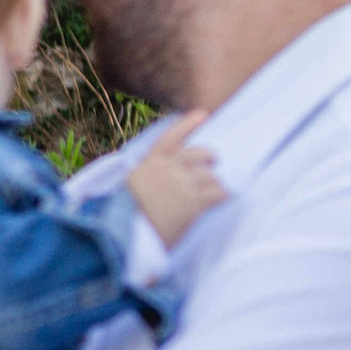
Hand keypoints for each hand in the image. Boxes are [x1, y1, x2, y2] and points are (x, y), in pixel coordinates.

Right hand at [126, 111, 225, 246]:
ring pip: (210, 176)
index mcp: (149, 163)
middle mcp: (167, 169)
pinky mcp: (193, 202)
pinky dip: (224, 195)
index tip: (203, 114)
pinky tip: (226, 197)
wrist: (124, 235)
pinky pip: (217, 193)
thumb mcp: (130, 187)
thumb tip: (161, 179)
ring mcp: (181, 184)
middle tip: (215, 160)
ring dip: (215, 183)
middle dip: (209, 157)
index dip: (188, 124)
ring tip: (217, 189)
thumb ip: (147, 177)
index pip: (172, 137)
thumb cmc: (124, 217)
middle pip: (198, 154)